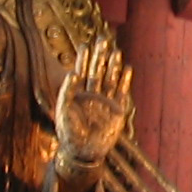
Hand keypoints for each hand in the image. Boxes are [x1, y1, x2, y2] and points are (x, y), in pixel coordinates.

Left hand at [55, 38, 133, 172]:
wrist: (84, 152)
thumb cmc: (70, 133)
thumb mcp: (63, 111)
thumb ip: (67, 92)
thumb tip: (72, 72)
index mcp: (78, 93)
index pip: (82, 71)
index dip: (84, 58)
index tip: (85, 44)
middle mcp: (92, 94)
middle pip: (98, 70)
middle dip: (100, 55)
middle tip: (103, 39)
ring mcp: (105, 101)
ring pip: (110, 79)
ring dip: (113, 65)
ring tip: (116, 51)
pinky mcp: (117, 110)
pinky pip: (122, 92)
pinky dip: (125, 81)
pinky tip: (127, 68)